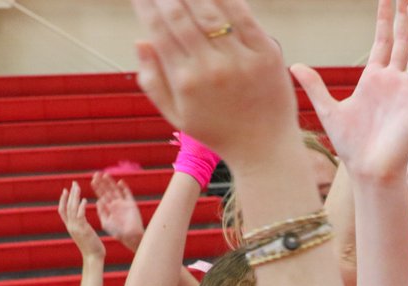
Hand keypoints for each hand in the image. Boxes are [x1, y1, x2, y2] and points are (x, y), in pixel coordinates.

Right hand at [58, 181, 105, 260]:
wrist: (93, 258)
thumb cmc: (92, 248)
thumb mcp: (84, 235)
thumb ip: (82, 227)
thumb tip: (83, 223)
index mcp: (70, 227)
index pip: (62, 211)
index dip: (63, 200)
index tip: (66, 191)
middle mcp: (71, 226)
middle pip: (66, 206)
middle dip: (69, 194)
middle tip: (73, 183)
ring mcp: (76, 228)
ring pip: (72, 209)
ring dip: (75, 197)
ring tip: (77, 187)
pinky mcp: (83, 230)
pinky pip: (80, 216)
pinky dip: (81, 207)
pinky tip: (85, 199)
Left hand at [91, 172, 143, 250]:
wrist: (130, 237)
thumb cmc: (117, 232)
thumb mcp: (105, 222)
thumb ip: (101, 212)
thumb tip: (98, 201)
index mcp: (108, 208)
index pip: (101, 195)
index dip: (97, 188)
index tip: (92, 181)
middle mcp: (115, 204)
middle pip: (107, 190)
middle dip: (102, 183)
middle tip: (96, 174)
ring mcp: (123, 203)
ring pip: (116, 190)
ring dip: (111, 183)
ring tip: (105, 175)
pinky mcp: (131, 204)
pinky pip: (127, 194)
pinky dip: (124, 188)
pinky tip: (120, 182)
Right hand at [132, 0, 299, 168]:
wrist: (265, 150)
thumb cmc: (218, 133)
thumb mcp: (178, 116)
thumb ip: (154, 81)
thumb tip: (140, 40)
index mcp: (185, 81)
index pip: (159, 32)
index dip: (146, 7)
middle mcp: (211, 68)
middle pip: (181, 16)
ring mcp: (241, 60)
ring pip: (210, 11)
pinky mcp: (267, 55)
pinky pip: (244, 17)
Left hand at [292, 0, 407, 182]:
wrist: (369, 171)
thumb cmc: (351, 147)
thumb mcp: (328, 110)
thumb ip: (315, 86)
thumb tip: (295, 65)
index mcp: (374, 80)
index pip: (382, 41)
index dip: (384, 20)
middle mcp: (394, 82)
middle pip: (402, 41)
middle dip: (404, 18)